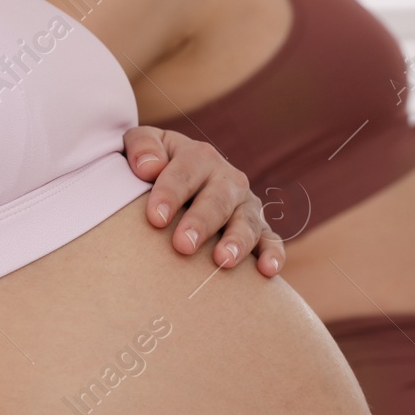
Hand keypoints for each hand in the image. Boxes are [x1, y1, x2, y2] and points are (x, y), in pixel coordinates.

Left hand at [123, 126, 284, 276]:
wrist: (179, 185)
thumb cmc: (154, 168)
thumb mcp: (144, 143)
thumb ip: (141, 145)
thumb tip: (149, 166)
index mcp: (199, 157)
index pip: (185, 173)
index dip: (171, 194)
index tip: (155, 218)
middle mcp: (228, 180)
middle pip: (218, 199)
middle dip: (202, 222)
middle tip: (183, 245)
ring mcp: (247, 206)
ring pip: (247, 221)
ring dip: (237, 240)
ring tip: (223, 260)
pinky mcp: (260, 230)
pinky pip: (271, 241)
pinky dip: (273, 254)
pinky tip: (267, 270)